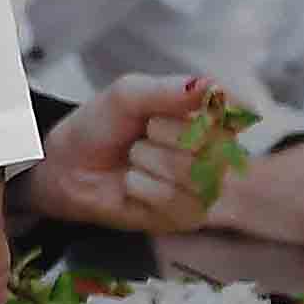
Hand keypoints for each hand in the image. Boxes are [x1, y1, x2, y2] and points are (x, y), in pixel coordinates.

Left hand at [25, 76, 232, 235]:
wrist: (67, 166)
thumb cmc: (101, 127)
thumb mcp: (128, 95)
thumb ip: (169, 90)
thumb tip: (212, 86)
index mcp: (209, 118)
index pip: (236, 113)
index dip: (212, 110)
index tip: (182, 107)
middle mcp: (214, 153)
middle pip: (216, 144)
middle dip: (166, 134)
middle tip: (144, 134)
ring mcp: (203, 187)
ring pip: (194, 174)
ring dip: (150, 161)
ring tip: (135, 158)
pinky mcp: (186, 217)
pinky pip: (174, 200)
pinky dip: (142, 187)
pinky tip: (132, 182)